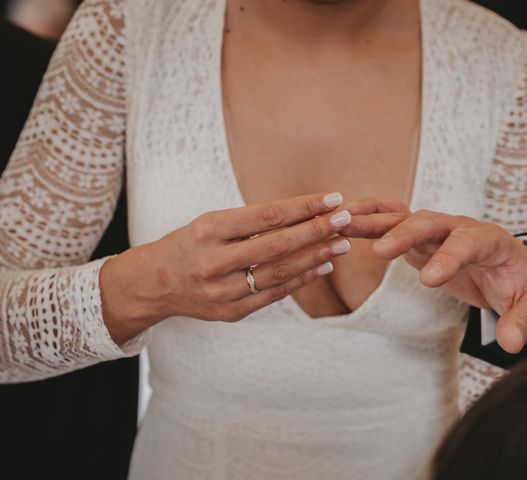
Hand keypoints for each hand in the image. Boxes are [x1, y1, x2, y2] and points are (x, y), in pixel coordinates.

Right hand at [101, 192, 352, 343]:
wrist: (154, 284)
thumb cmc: (189, 245)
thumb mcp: (211, 223)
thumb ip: (251, 222)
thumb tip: (303, 214)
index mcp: (209, 229)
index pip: (267, 216)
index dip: (304, 207)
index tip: (332, 198)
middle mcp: (214, 261)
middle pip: (277, 245)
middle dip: (317, 231)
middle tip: (346, 219)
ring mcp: (222, 291)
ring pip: (279, 273)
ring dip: (315, 257)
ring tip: (341, 243)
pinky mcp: (230, 313)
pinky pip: (273, 295)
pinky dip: (300, 280)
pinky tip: (321, 266)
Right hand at [344, 200, 526, 353]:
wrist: (514, 269)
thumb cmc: (524, 286)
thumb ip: (525, 322)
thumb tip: (508, 343)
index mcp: (491, 242)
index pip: (469, 243)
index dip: (449, 258)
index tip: (429, 280)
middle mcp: (461, 228)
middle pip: (431, 222)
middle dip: (406, 234)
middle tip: (381, 252)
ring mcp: (438, 231)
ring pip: (405, 218)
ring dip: (376, 221)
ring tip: (345, 224)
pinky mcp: (421, 239)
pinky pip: (394, 222)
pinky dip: (373, 216)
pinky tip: (349, 219)